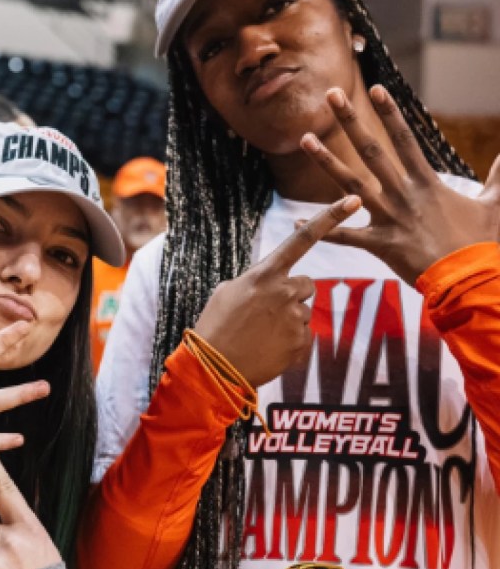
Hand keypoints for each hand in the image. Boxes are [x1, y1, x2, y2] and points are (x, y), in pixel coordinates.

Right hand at [193, 195, 360, 386]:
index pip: (303, 239)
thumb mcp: (228, 291)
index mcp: (265, 274)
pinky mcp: (301, 343)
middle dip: (291, 294)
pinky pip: (304, 336)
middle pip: (306, 284)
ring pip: (303, 312)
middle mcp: (285, 291)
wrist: (213, 367)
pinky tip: (268, 348)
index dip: (330, 217)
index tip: (353, 201)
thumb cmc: (216, 325)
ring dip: (288, 320)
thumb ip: (256, 280)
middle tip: (265, 312)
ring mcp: (295, 318)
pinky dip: (289, 342)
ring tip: (261, 334)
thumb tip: (271, 283)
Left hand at [300, 84, 499, 284]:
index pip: (405, 139)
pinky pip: (344, 236)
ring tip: (304, 140)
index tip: (375, 90)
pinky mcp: (379, 244)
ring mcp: (388, 218)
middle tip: (331, 95)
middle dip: (350, 121)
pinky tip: (296, 223)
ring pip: (350, 184)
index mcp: (427, 183)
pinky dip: (321, 230)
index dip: (390, 113)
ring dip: (326, 161)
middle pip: (371, 151)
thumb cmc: (482, 244)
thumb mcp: (495, 206)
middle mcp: (403, 194)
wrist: (471, 281)